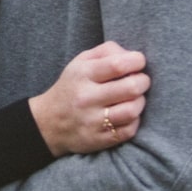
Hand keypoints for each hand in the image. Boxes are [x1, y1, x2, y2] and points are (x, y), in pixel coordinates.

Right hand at [29, 40, 151, 156]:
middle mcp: (86, 98)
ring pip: (132, 110)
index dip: (137, 61)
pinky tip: (127, 115)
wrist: (48, 122)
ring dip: (140, 102)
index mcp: (83, 74)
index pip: (118, 64)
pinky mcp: (98, 139)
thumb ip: (108, 51)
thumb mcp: (81, 62)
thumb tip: (134, 57)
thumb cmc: (73, 86)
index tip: (138, 62)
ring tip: (134, 99)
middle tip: (140, 81)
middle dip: (143, 81)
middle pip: (131, 87)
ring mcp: (92, 121)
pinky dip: (134, 121)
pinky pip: (129, 130)